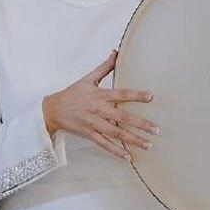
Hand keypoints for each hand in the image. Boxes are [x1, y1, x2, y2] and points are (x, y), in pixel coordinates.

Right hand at [42, 50, 158, 160]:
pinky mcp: (89, 135)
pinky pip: (105, 144)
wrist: (53, 109)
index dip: (136, 95)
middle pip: (122, 118)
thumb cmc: (72, 93)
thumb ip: (104, 67)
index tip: (151, 97)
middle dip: (141, 124)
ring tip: (149, 144)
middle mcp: (98, 110)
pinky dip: (116, 151)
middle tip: (156, 129)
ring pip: (116, 134)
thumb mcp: (88, 79)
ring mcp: (94, 124)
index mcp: (100, 95)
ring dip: (133, 140)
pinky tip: (129, 157)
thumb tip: (116, 52)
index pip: (121, 94)